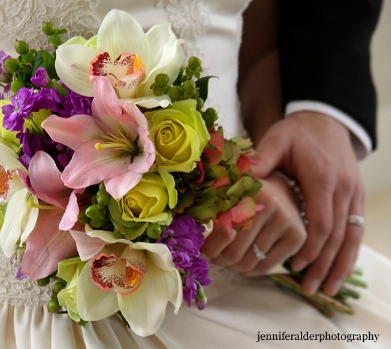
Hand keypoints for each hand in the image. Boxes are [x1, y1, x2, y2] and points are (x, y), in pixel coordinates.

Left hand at [201, 172, 305, 274]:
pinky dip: (251, 271)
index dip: (209, 246)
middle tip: (215, 257)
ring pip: (249, 263)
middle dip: (220, 259)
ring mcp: (286, 222)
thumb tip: (185, 226)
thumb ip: (210, 206)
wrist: (283, 188)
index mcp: (247, 192)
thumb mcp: (229, 192)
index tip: (203, 249)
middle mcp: (270, 206)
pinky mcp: (298, 237)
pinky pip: (266, 266)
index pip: (222, 232)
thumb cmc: (248, 194)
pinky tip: (244, 263)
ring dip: (234, 266)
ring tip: (228, 259)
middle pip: (234, 252)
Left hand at [251, 111, 364, 295]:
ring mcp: (353, 193)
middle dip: (323, 264)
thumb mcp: (277, 139)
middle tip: (310, 288)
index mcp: (321, 179)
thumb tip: (241, 181)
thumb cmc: (298, 132)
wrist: (326, 120)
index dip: (309, 247)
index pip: (320, 222)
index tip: (295, 265)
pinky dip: (349, 251)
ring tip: (328, 288)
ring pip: (351, 236)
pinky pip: (356, 229)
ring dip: (340, 264)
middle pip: (336, 235)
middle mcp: (342, 189)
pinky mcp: (355, 196)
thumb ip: (262, 160)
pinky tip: (341, 267)